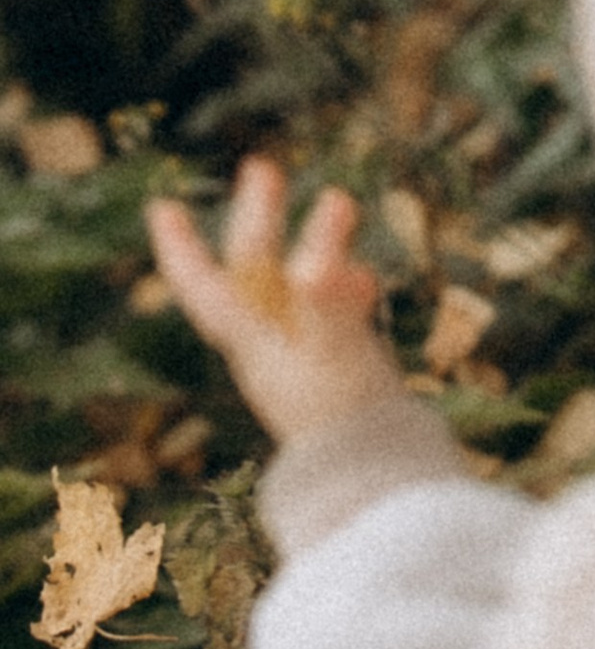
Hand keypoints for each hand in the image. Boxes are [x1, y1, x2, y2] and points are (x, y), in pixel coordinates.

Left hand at [145, 155, 407, 446]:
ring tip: (338, 203)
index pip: (205, 286)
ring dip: (307, 243)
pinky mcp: (338, 369)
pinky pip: (330, 312)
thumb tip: (319, 262)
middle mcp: (270, 344)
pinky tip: (365, 279)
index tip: (162, 206)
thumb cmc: (346, 420)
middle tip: (262, 166)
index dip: (183, 247)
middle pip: (254, 271)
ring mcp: (303, 355)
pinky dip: (342, 284)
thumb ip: (327, 305)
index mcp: (252, 340)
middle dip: (256, 219)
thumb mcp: (335, 355)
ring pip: (293, 287)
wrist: (377, 481)